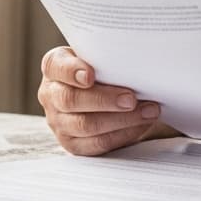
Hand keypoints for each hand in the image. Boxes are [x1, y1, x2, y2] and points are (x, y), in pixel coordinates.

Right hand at [37, 46, 174, 154]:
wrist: (107, 94)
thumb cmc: (105, 69)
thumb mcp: (101, 56)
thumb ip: (108, 56)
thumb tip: (134, 57)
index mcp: (54, 67)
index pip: (56, 66)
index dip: (71, 71)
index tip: (90, 75)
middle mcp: (51, 95)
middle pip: (70, 100)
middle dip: (105, 100)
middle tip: (131, 99)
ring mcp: (58, 122)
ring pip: (85, 125)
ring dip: (121, 119)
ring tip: (149, 111)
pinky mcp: (72, 144)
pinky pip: (96, 144)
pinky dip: (122, 134)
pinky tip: (140, 125)